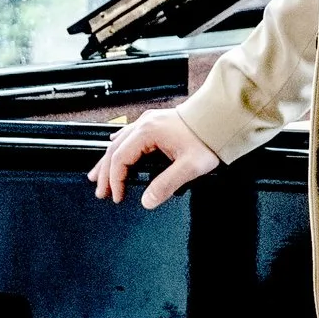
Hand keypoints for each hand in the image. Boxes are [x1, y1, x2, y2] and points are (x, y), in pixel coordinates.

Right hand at [90, 103, 222, 209]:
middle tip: (101, 192)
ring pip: (119, 142)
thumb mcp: (189, 167)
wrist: (221, 117)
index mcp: (147, 133)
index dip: (115, 180)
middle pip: (114, 150)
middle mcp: (144, 125)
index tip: (117, 196)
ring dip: (108, 160)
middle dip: (105, 173)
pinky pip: (128, 134)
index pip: (120, 160)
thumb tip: (147, 201)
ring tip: (97, 175)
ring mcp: (149, 122)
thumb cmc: (208, 138)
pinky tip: (113, 145)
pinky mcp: (155, 122)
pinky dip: (118, 145)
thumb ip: (166, 185)